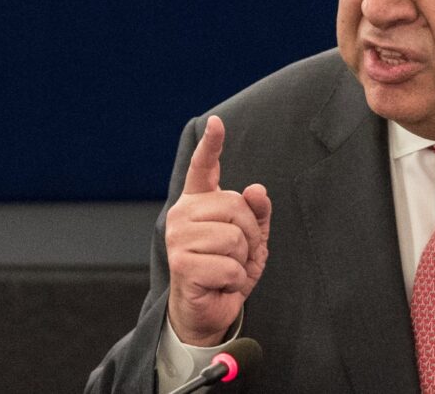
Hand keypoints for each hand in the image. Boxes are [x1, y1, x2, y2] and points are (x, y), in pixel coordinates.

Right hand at [164, 116, 272, 345]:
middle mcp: (182, 214)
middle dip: (249, 235)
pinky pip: (229, 265)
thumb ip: (257, 214)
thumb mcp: (252, 240)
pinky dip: (234, 280)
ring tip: (227, 269)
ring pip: (234, 237)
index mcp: (198, 203)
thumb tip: (255, 190)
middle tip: (237, 255)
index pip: (203, 168)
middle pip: (235, 206)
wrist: (209, 311)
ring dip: (241, 260)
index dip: (211, 145)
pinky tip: (219, 284)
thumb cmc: (227, 270)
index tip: (217, 123)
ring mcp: (178, 238)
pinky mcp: (181, 263)